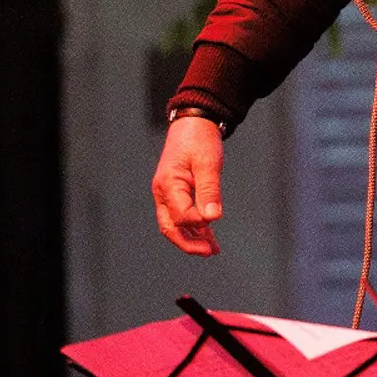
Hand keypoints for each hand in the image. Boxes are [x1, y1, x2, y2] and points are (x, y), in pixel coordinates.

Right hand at [152, 117, 223, 255]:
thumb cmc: (200, 140)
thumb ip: (209, 190)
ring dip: (193, 238)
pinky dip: (194, 227)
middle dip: (189, 242)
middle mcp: (163, 192)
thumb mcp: (208, 163)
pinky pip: (181, 216)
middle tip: (210, 252)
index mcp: (168, 184)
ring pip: (176, 224)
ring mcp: (167, 194)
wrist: (193, 123)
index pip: (180, 214)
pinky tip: (209, 236)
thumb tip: (211, 218)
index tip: (214, 220)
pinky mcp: (175, 193)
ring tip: (213, 250)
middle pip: (171, 227)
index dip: (197, 222)